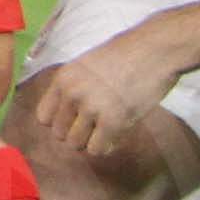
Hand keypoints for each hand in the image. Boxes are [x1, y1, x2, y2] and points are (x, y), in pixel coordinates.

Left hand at [31, 32, 184, 172]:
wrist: (156, 49)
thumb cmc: (126, 55)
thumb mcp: (87, 64)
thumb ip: (74, 87)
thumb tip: (69, 116)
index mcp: (63, 78)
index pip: (43, 117)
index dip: (61, 122)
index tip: (76, 119)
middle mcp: (72, 93)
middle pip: (59, 134)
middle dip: (77, 133)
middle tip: (96, 125)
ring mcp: (91, 108)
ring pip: (76, 144)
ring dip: (91, 141)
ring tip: (107, 128)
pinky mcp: (113, 121)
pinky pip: (97, 149)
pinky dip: (106, 146)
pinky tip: (117, 133)